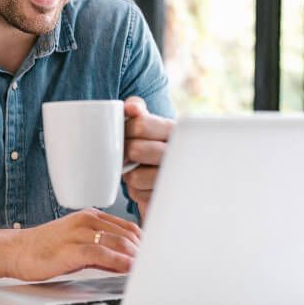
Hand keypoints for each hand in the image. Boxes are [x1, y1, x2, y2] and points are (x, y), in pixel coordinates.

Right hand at [8, 209, 140, 280]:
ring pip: (117, 241)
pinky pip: (101, 252)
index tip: (153, 256)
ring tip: (146, 268)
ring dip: (135, 256)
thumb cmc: (45, 248)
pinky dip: (117, 260)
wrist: (16, 251)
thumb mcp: (77, 242)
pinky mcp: (70, 249)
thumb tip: (126, 259)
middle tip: (154, 265)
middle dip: (143, 251)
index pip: (127, 226)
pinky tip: (127, 268)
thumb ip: (101, 246)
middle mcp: (86, 221)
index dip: (144, 242)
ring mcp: (78, 233)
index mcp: (90, 216)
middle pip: (127, 233)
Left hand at [122, 96, 173, 219]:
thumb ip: (137, 108)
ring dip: (129, 174)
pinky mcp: (168, 197)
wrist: (167, 181)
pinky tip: (144, 185)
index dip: (125, 130)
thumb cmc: (152, 146)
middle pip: (135, 150)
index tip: (125, 133)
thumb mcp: (147, 123)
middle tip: (128, 154)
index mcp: (175, 130)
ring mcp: (176, 178)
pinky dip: (135, 190)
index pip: (140, 125)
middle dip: (125, 153)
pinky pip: (138, 194)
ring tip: (137, 170)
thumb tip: (131, 107)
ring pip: (134, 176)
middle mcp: (179, 153)